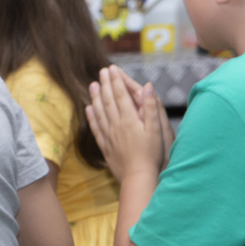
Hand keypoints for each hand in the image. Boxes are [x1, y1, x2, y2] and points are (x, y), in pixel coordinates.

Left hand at [86, 66, 169, 183]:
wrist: (138, 177)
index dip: (116, 80)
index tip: (111, 68)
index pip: (120, 95)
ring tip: (92, 85)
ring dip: (96, 97)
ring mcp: (109, 136)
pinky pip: (96, 128)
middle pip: (108, 100)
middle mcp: (116, 125)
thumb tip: (147, 86)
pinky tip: (88, 109)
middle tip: (101, 71)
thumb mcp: (156, 130)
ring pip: (99, 112)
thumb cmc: (151, 155)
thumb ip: (150, 107)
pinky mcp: (106, 147)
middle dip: (105, 84)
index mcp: (129, 119)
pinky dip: (92, 117)